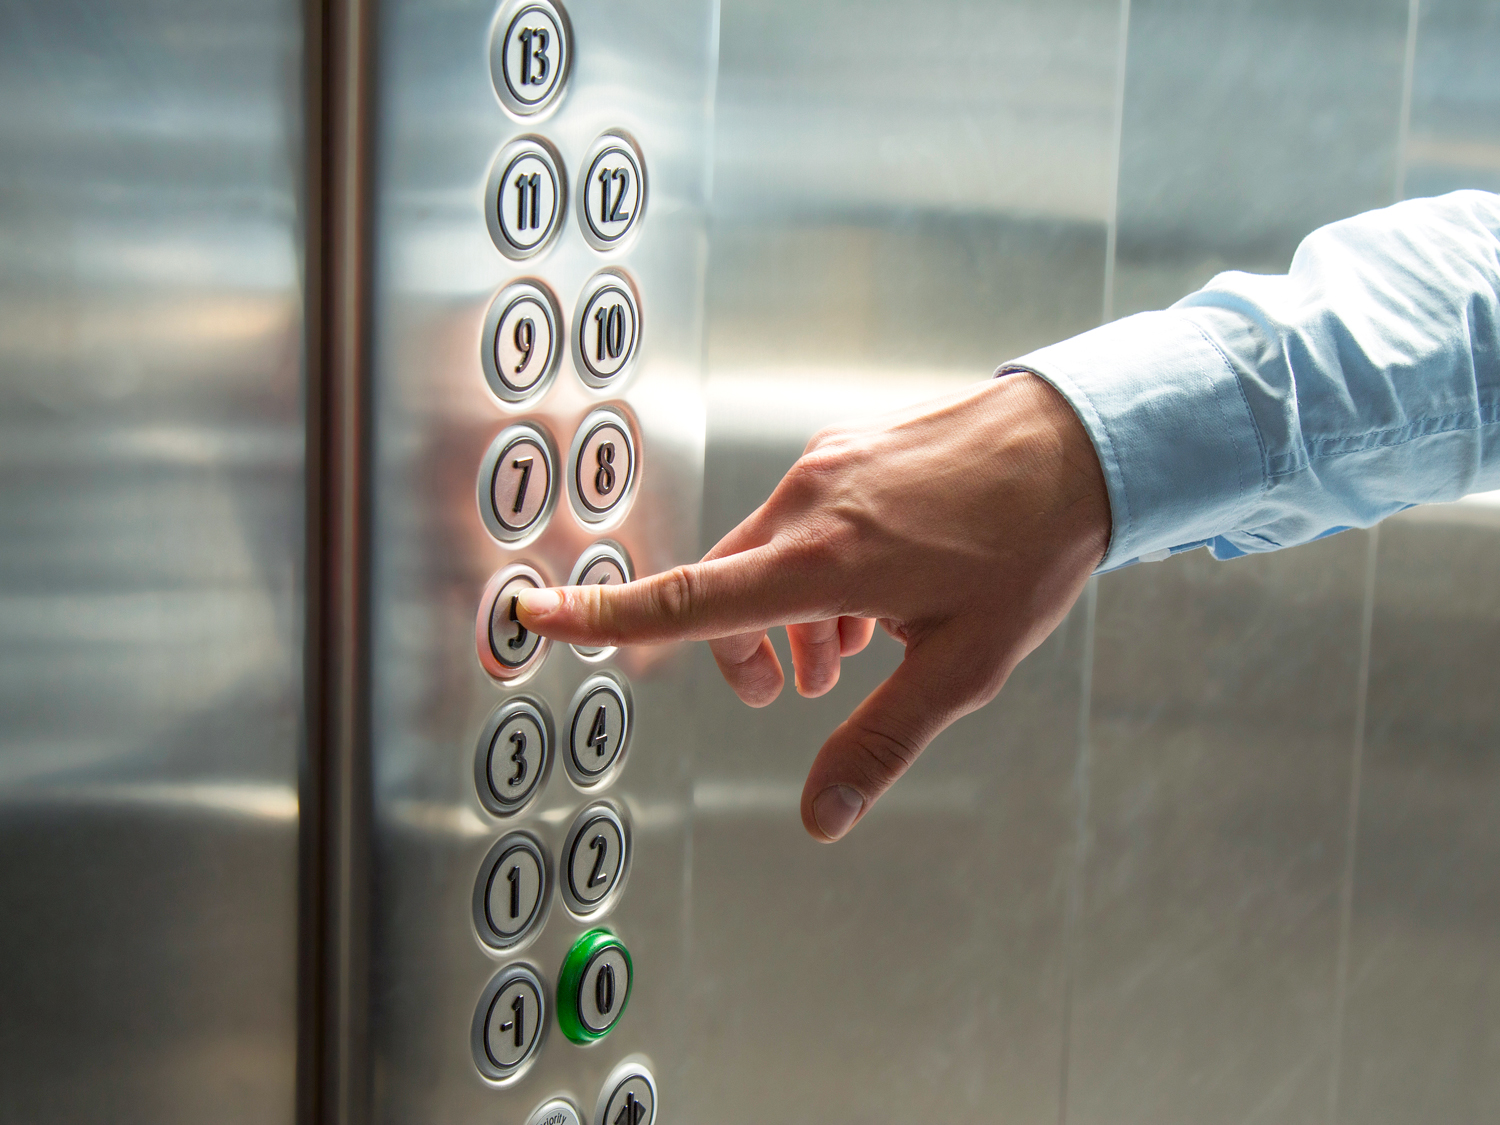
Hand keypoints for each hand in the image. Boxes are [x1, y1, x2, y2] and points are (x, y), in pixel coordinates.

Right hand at [517, 373, 1109, 840]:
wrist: (1076, 440)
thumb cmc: (1026, 552)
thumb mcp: (961, 667)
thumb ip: (880, 741)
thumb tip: (820, 817)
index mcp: (824, 560)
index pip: (690, 598)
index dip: (606, 614)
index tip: (537, 613)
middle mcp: (808, 503)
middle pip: (723, 588)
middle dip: (739, 648)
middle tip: (792, 693)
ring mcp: (826, 467)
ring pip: (764, 554)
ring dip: (784, 612)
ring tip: (849, 653)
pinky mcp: (847, 450)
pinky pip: (800, 518)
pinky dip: (811, 569)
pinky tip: (874, 597)